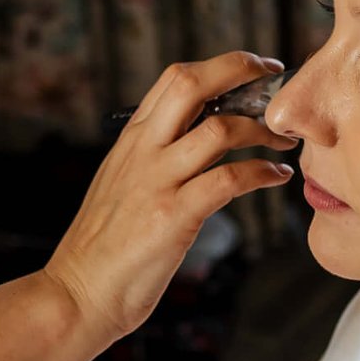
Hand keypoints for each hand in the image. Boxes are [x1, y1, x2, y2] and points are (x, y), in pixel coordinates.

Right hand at [43, 53, 296, 344]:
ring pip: (218, 130)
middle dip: (240, 70)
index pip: (174, 79)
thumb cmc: (102, 249)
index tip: (251, 69)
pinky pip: (229, 180)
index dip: (220, 66)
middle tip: (274, 78)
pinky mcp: (173, 216)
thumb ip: (151, 160)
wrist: (76, 293)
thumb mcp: (120, 186)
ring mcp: (156, 181)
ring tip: (283, 141)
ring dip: (262, 130)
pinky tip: (276, 177)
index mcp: (130, 141)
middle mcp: (143, 152)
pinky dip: (262, 173)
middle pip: (192, 84)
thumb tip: (194, 142)